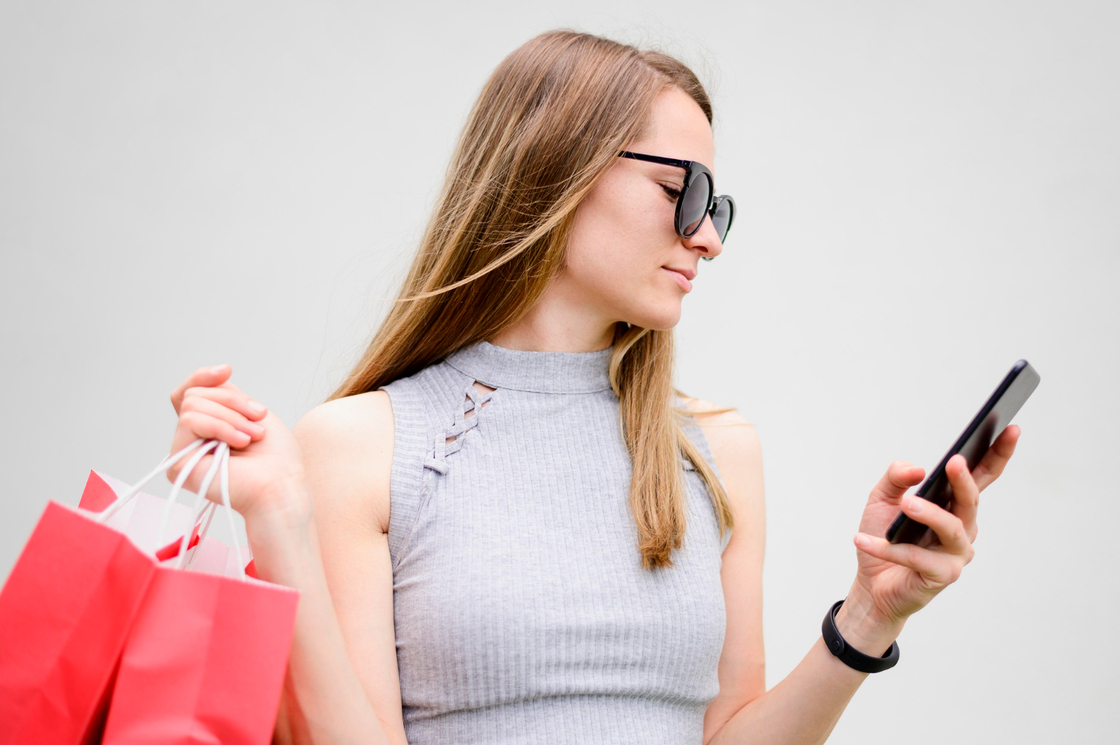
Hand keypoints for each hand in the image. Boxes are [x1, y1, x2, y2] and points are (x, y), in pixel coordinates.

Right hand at [168, 364, 309, 523]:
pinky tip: (239, 444)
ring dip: (231, 417)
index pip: (190, 392)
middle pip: (196, 394)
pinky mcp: (178, 463)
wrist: (282, 486)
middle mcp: (192, 441)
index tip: (227, 370)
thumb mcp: (254, 413)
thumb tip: (218, 373)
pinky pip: (190, 421)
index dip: (203, 376)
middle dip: (232, 402)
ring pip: (193, 405)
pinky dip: (221, 426)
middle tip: (258, 422)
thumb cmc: (277, 458)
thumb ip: (229, 395)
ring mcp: (183, 452)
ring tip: (252, 437)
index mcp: (209, 429)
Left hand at [845, 425, 1020, 627]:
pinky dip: (888, 548)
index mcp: (954, 504)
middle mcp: (963, 527)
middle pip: (970, 500)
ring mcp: (956, 553)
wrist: (871, 583)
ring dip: (929, 514)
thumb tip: (918, 468)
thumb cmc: (884, 535)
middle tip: (954, 462)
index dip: (998, 453)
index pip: (982, 475)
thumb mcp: (882, 498)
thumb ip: (896, 477)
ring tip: (907, 504)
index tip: (1010, 428)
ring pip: (951, 528)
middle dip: (964, 480)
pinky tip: (863, 540)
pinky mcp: (942, 576)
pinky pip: (916, 558)